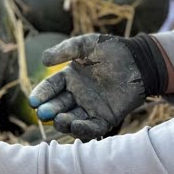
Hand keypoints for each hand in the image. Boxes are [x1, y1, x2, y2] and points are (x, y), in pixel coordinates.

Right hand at [29, 34, 162, 140]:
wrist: (139, 60)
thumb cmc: (113, 49)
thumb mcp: (87, 44)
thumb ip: (66, 50)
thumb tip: (43, 59)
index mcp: (69, 78)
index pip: (50, 88)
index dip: (41, 94)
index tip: (33, 101)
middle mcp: (76, 95)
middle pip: (57, 105)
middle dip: (49, 110)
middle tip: (43, 113)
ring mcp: (90, 108)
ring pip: (71, 119)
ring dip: (63, 122)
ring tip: (59, 120)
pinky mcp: (106, 118)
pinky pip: (91, 127)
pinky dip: (82, 129)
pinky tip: (75, 127)